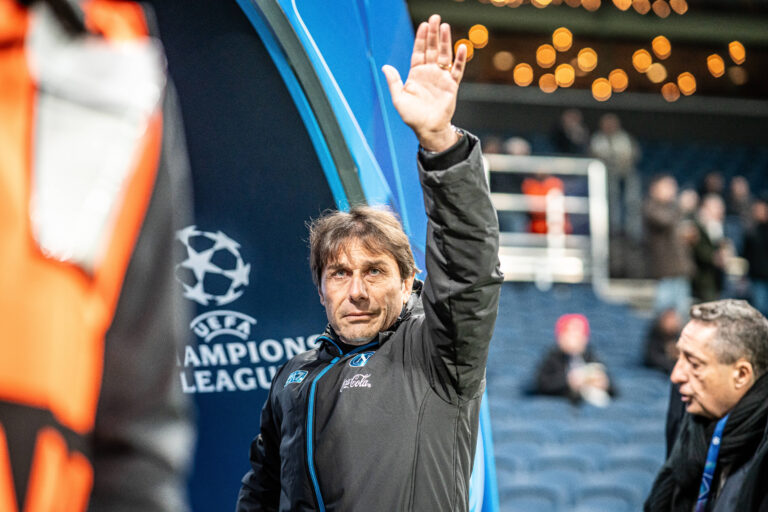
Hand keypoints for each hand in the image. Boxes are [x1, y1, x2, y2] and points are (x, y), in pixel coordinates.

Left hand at [382, 14, 466, 151]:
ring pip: (444, 55)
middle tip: (435, 18)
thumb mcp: (399, 99)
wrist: (428, 129)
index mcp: (416, 74)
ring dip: (445, 41)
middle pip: (431, 49)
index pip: (418, 52)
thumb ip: (394, 82)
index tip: (424, 25)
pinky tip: (462, 47)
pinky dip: (460, 59)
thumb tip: (385, 66)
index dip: (421, 38)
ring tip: (445, 27)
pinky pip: (457, 70)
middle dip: (433, 34)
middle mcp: (429, 73)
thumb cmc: (412, 116)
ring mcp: (441, 78)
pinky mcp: (451, 85)